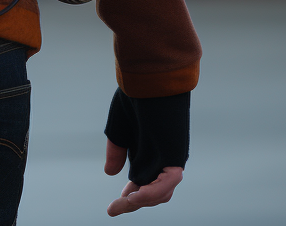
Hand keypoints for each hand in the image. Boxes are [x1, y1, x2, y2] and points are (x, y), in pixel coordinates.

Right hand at [102, 87, 189, 214]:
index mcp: (148, 152)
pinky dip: (152, 192)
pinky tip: (136, 196)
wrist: (148, 78)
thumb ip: (116, 150)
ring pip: (161, 193)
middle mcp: (161, 158)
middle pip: (153, 194)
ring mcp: (170, 157)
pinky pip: (168, 182)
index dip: (129, 198)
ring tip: (124, 202)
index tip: (113, 208)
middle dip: (133, 204)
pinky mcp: (175, 154)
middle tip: (115, 209)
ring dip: (142, 201)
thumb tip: (110, 174)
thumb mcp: (120, 127)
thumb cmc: (135, 96)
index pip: (142, 183)